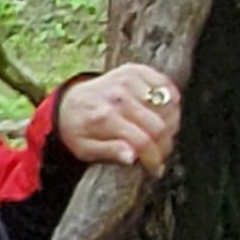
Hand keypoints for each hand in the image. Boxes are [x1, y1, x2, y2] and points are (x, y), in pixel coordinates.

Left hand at [53, 62, 181, 171]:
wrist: (68, 103)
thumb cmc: (79, 130)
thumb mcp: (85, 150)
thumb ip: (109, 152)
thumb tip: (132, 157)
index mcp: (104, 117)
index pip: (143, 141)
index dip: (154, 158)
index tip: (156, 169)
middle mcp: (117, 96)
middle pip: (158, 126)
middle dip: (164, 146)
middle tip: (160, 154)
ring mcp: (127, 80)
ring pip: (168, 106)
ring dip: (171, 124)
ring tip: (160, 136)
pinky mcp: (135, 70)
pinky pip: (166, 86)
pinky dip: (171, 101)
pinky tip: (163, 115)